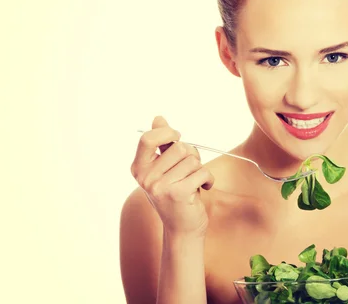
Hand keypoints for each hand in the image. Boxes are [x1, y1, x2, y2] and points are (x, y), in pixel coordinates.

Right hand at [130, 116, 214, 236]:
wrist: (182, 228)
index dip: (167, 133)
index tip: (177, 138)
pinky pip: (202, 172)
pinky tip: (203, 188)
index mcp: (138, 168)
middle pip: (179, 147)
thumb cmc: (176, 194)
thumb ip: (162, 144)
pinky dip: (208, 179)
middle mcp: (145, 177)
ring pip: (192, 159)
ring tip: (194, 182)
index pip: (148, 138)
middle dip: (191, 155)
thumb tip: (158, 118)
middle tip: (189, 171)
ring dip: (199, 169)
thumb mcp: (165, 168)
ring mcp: (160, 186)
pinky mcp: (177, 194)